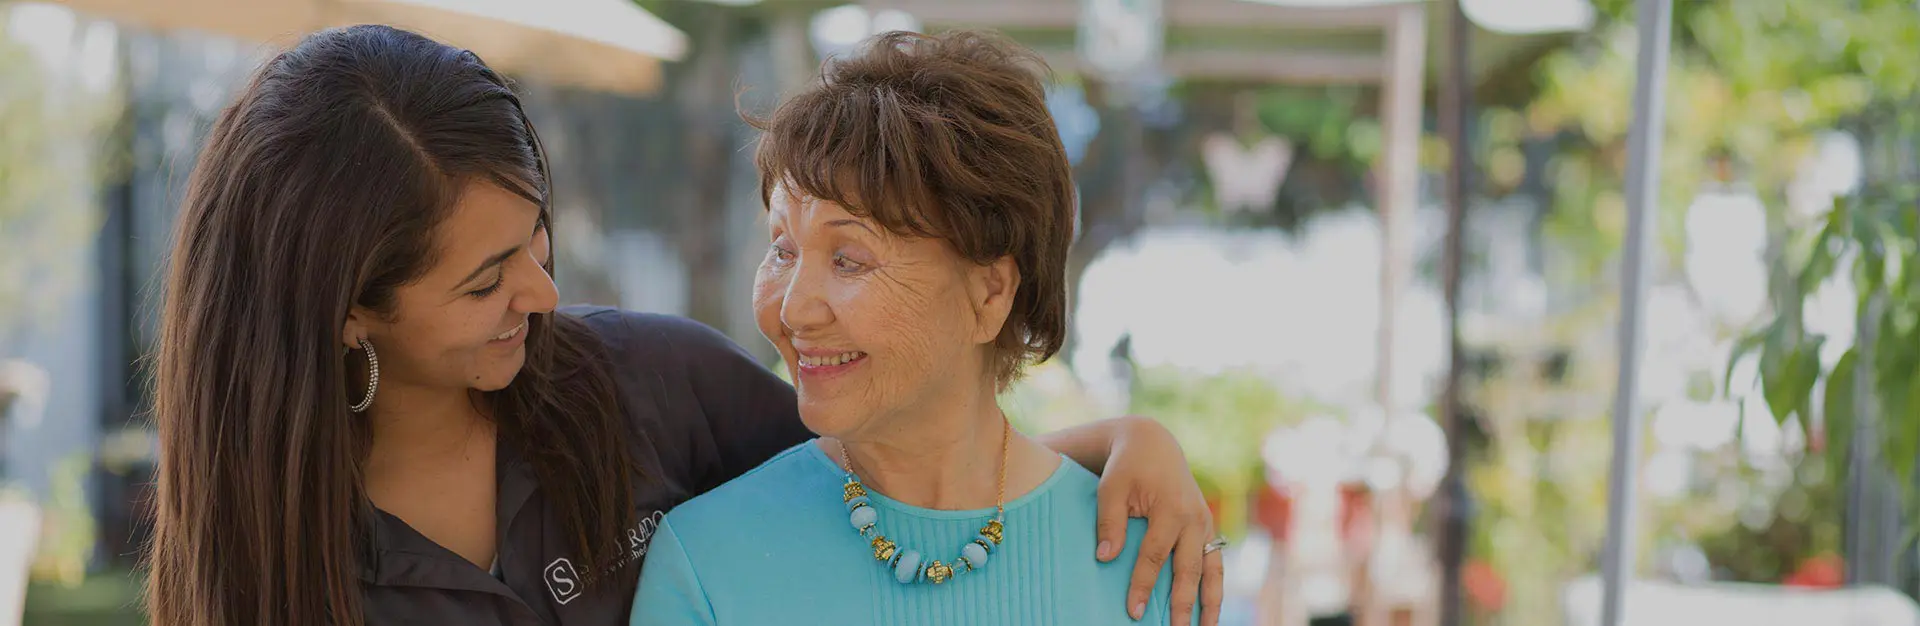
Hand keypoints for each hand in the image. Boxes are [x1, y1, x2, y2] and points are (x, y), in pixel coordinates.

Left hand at [1094, 416, 1222, 625]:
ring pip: (1212, 570)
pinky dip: (1214, 588)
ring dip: (1211, 602)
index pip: (1155, 555)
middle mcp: (1194, 519)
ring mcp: (1205, 524)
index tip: (1134, 611)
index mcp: (1171, 508)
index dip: (1144, 585)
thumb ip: (1109, 522)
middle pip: (1189, 569)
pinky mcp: (1206, 528)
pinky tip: (1209, 611)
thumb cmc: (1126, 467)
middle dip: (1183, 603)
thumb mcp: (1110, 487)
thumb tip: (1105, 559)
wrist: (1152, 445)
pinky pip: (1215, 563)